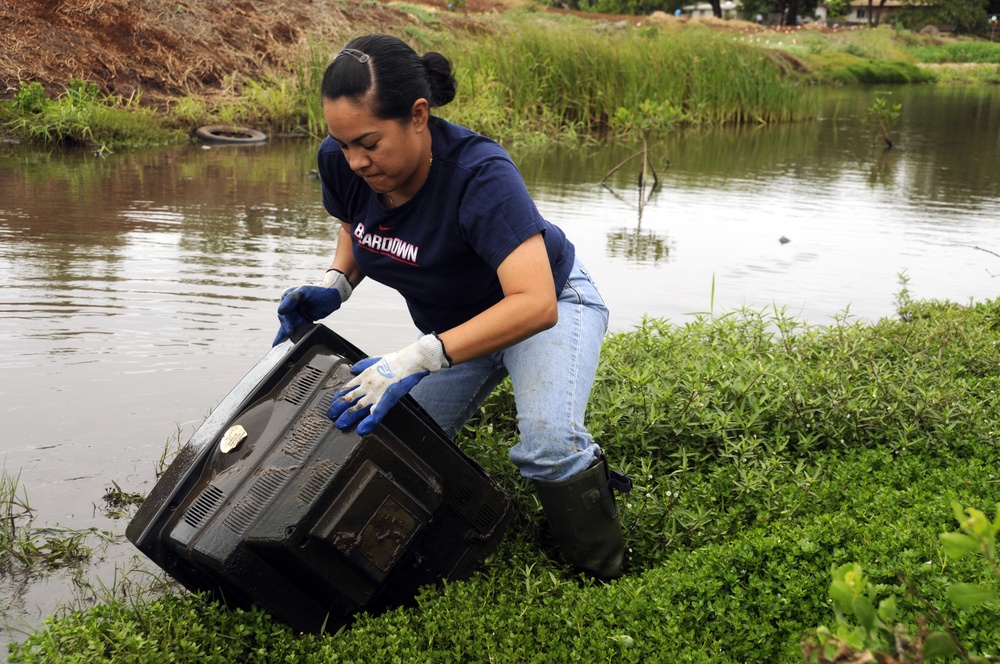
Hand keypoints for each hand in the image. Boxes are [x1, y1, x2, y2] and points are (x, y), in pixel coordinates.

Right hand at [272, 270, 352, 345]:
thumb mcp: (304, 292)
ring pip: (288, 326)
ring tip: (279, 346)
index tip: (289, 331)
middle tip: (290, 337)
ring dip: (285, 335)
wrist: (332, 297)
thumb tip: (280, 311)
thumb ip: (292, 299)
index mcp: (288, 296)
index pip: (283, 311)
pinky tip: (280, 344)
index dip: (285, 322)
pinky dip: (290, 336)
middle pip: (285, 320)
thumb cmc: (319, 292)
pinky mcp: (301, 320)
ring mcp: (295, 313)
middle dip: (286, 329)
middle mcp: (289, 305)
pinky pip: (294, 329)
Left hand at [328, 334, 449, 434]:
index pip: (347, 388)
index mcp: (364, 375)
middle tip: (331, 416)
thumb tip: (352, 369)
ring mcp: (376, 393)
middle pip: (349, 399)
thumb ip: (362, 365)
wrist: (409, 361)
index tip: (334, 402)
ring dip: (348, 417)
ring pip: (358, 407)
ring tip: (340, 424)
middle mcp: (367, 385)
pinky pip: (375, 414)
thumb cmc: (396, 360)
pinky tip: (361, 430)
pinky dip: (368, 423)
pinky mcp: (386, 400)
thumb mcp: (375, 359)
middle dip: (338, 408)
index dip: (339, 396)